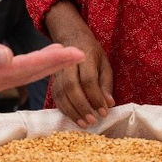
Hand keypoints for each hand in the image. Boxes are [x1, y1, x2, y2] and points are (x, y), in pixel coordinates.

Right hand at [0, 26, 83, 95]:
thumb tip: (7, 55)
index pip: (26, 68)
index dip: (51, 60)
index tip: (73, 53)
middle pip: (32, 73)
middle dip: (58, 63)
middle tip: (83, 54)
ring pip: (28, 73)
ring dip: (50, 64)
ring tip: (71, 55)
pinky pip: (21, 71)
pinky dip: (37, 64)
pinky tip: (48, 58)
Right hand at [45, 1, 114, 126]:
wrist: (71, 38)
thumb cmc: (92, 53)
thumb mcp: (105, 63)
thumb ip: (106, 84)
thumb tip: (109, 104)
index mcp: (85, 56)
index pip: (88, 79)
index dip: (95, 97)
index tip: (104, 112)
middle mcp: (67, 63)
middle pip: (71, 87)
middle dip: (82, 106)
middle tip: (93, 121)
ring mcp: (57, 72)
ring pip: (61, 93)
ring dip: (72, 111)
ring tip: (84, 124)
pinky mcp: (52, 81)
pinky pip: (56, 97)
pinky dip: (65, 110)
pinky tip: (74, 118)